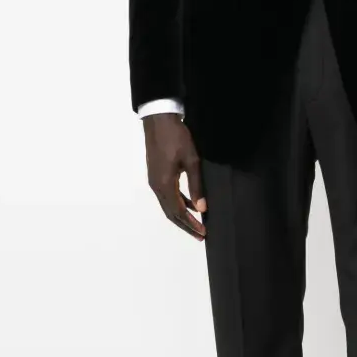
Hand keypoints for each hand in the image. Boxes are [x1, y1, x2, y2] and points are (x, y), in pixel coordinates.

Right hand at [143, 113, 205, 239]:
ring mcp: (154, 181)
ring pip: (167, 205)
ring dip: (181, 216)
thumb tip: (201, 208)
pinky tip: (189, 204)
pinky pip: (166, 195)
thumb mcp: (192, 161)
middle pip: (170, 213)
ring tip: (195, 224)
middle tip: (199, 236)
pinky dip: (178, 203)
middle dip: (185, 225)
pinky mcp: (156, 175)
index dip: (190, 224)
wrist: (159, 120)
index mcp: (164, 185)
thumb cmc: (176, 138)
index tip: (202, 233)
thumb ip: (196, 186)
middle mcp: (156, 186)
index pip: (178, 212)